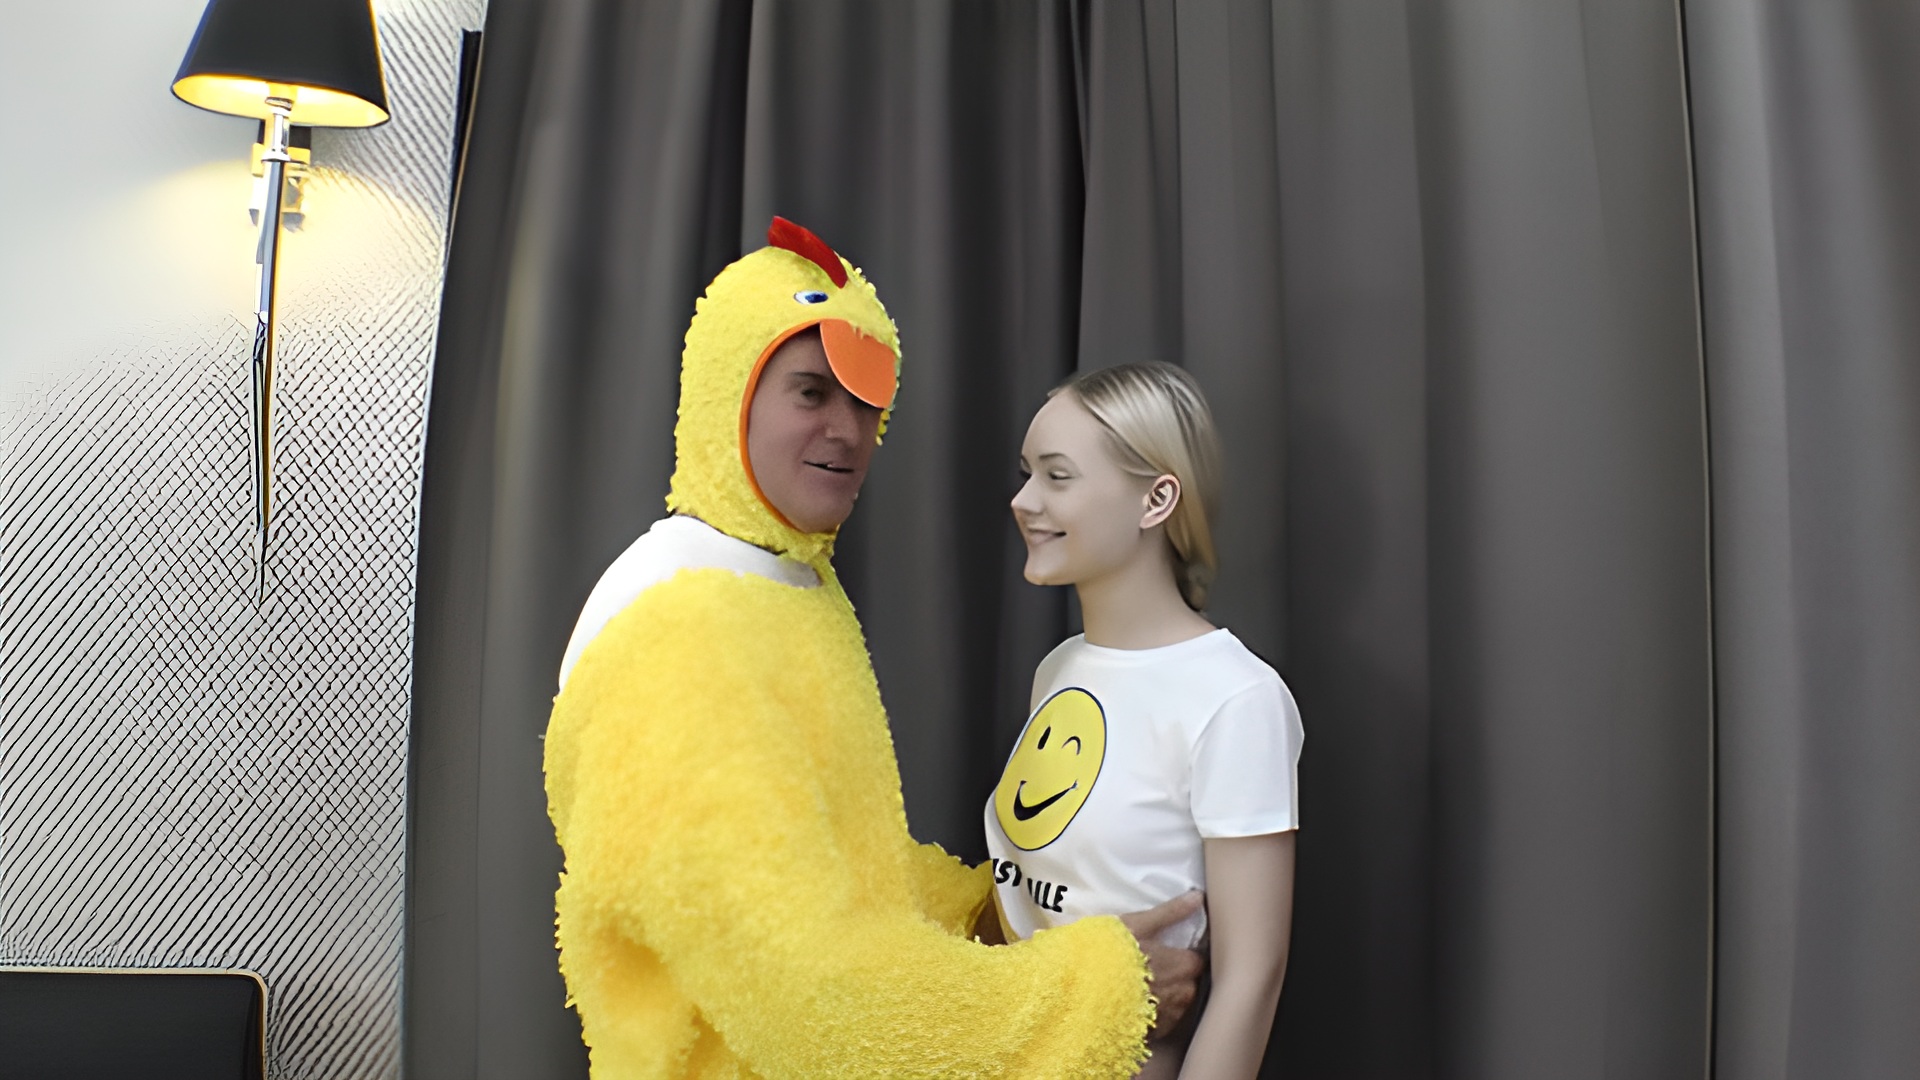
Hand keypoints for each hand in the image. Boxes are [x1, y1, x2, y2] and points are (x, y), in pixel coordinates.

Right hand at [1118, 890, 1206, 1038]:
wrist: (1083, 993)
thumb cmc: (1110, 954)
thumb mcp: (1137, 925)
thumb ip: (1170, 912)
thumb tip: (1198, 897)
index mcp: (1183, 966)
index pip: (1196, 959)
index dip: (1183, 954)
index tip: (1169, 951)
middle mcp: (1182, 994)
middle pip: (1189, 983)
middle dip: (1176, 977)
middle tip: (1151, 968)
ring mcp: (1169, 1017)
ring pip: (1176, 1003)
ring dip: (1165, 996)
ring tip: (1141, 987)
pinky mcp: (1154, 1034)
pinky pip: (1162, 1022)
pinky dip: (1154, 1014)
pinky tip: (1135, 1004)